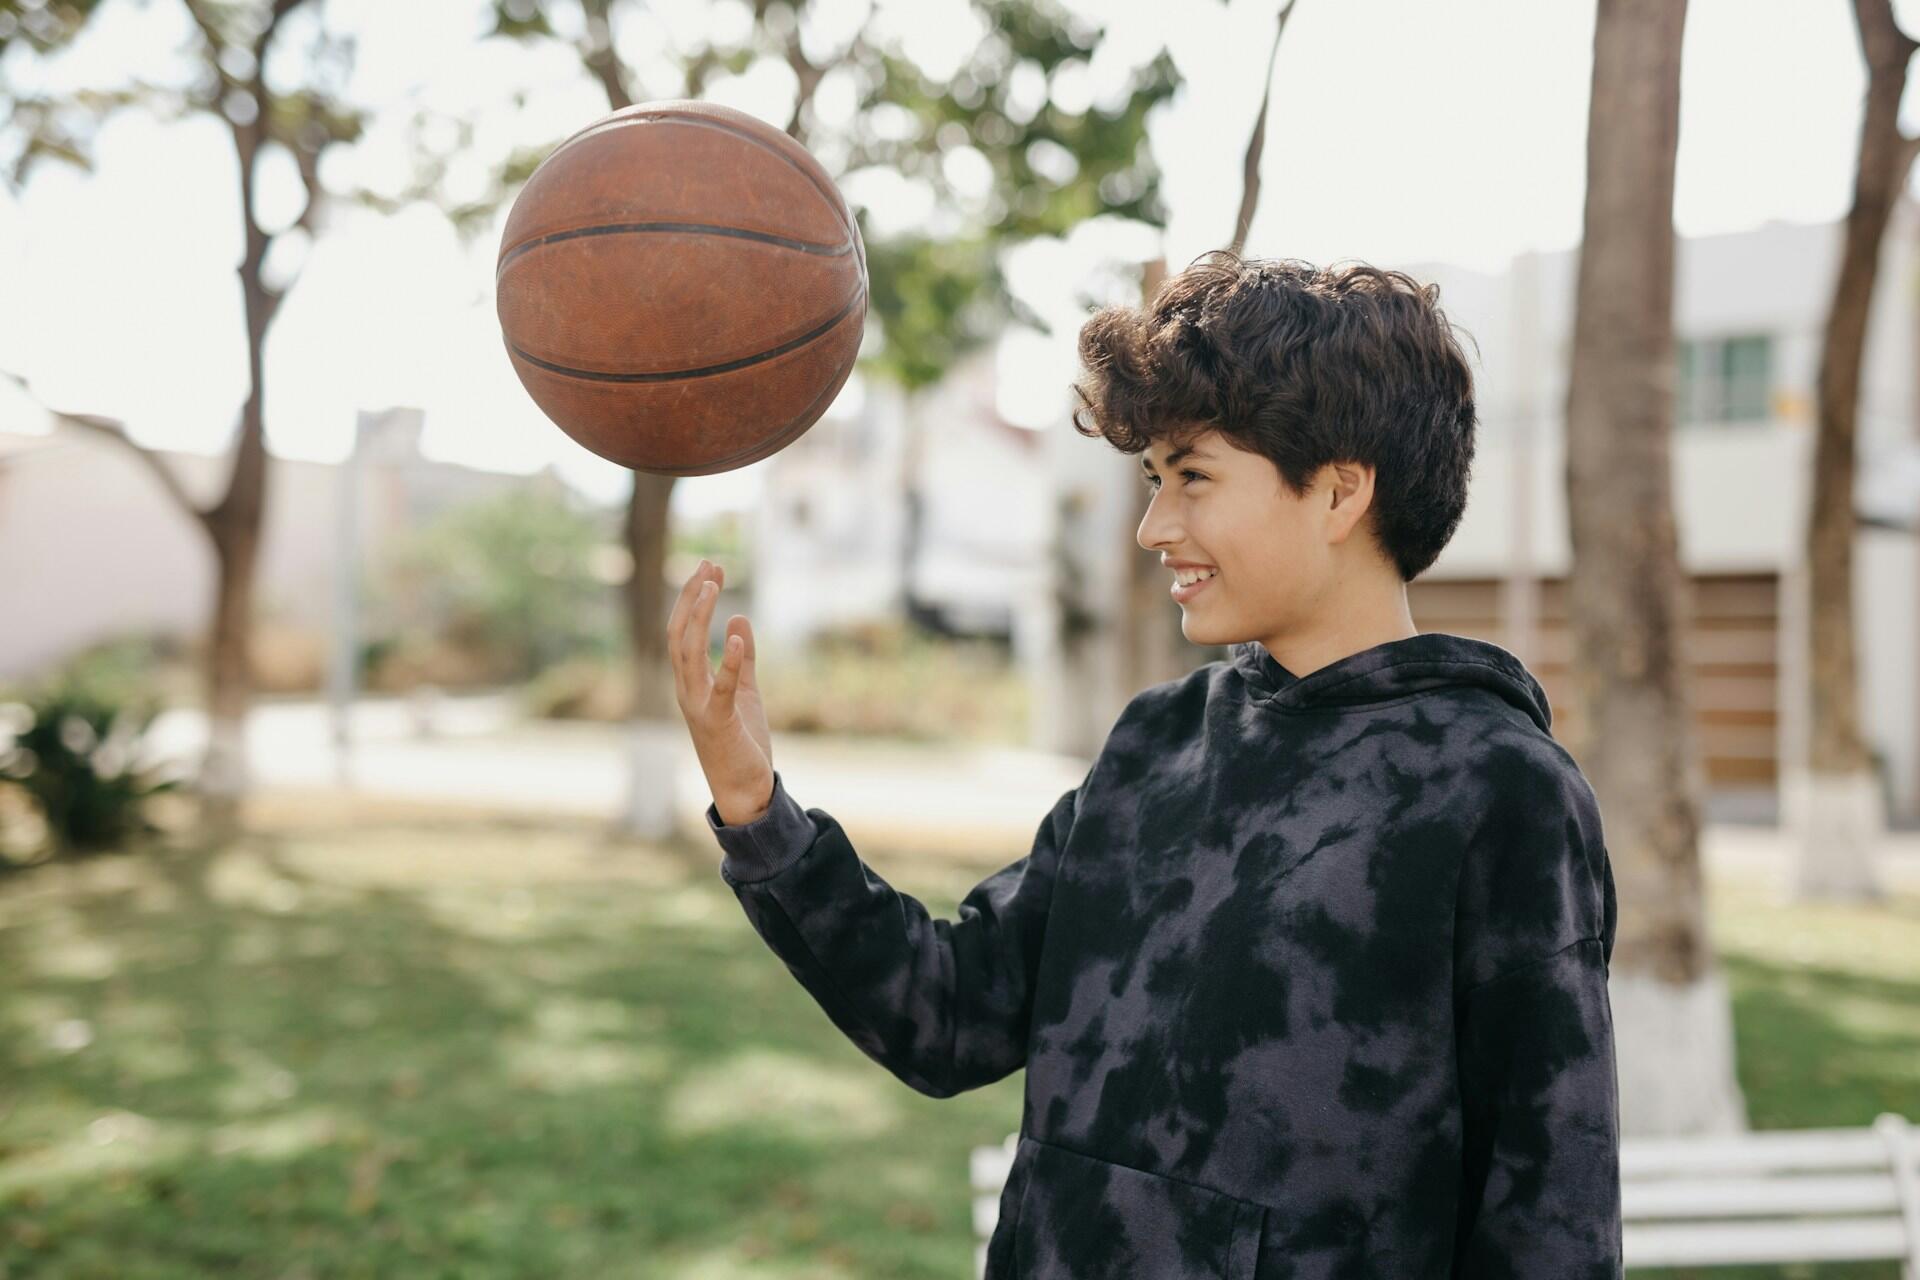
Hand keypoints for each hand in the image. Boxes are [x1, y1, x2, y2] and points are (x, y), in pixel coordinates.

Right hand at [668, 558, 774, 824]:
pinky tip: (736, 632)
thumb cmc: (741, 742)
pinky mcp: (718, 722)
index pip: (683, 631)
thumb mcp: (745, 691)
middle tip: (708, 565)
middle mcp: (686, 691)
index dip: (692, 598)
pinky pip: (719, 687)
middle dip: (691, 598)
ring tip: (712, 586)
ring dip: (699, 618)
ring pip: (688, 653)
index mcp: (690, 683)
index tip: (709, 568)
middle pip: (679, 634)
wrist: (745, 790)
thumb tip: (740, 619)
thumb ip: (742, 658)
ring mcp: (698, 706)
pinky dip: (727, 659)